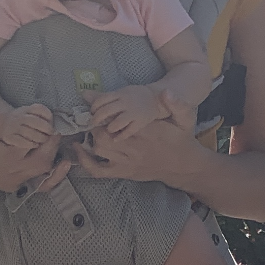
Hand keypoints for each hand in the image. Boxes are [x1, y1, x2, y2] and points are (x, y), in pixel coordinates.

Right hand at [0, 103, 55, 150]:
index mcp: (26, 109)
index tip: (52, 121)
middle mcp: (19, 116)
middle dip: (46, 128)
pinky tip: (35, 145)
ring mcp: (13, 127)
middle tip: (51, 133)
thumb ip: (43, 116)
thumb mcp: (31, 113)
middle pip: (35, 121)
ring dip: (40, 138)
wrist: (1, 123)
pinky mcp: (9, 137)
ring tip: (44, 140)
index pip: (39, 109)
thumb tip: (56, 129)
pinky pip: (21, 141)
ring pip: (30, 133)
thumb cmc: (22, 120)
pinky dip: (30, 144)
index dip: (48, 115)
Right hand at [0, 105, 63, 191]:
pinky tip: (62, 166)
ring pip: (44, 169)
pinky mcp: (18, 185)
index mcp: (5, 155)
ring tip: (56, 139)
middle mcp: (14, 169)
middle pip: (43, 157)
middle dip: (52, 142)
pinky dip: (54, 177)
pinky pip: (40, 185)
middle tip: (56, 128)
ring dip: (54, 154)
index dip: (42, 130)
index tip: (48, 119)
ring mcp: (17, 179)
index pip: (31, 142)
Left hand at [72, 91, 200, 185]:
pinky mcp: (123, 172)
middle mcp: (134, 148)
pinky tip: (79, 149)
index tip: (97, 105)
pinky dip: (85, 161)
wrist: (184, 166)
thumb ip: (177, 105)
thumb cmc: (182, 140)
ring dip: (90, 137)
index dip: (105, 112)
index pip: (118, 120)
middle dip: (94, 123)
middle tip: (90, 115)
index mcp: (146, 132)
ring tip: (87, 126)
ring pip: (99, 149)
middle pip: (103, 134)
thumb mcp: (185, 119)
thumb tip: (167, 92)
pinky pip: (98, 170)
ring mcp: (127, 162)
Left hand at [87, 84, 160, 139]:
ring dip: (109, 128)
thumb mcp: (120, 93)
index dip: (93, 107)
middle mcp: (126, 103)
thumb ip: (102, 95)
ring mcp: (134, 113)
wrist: (156, 99)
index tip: (92, 112)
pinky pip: (129, 131)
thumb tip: (83, 94)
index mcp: (120, 94)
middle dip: (97, 119)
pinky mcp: (141, 123)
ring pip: (117, 122)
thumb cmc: (134, 96)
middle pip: (106, 111)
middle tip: (94, 124)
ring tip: (107, 130)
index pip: (101, 100)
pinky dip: (120, 136)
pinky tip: (115, 139)